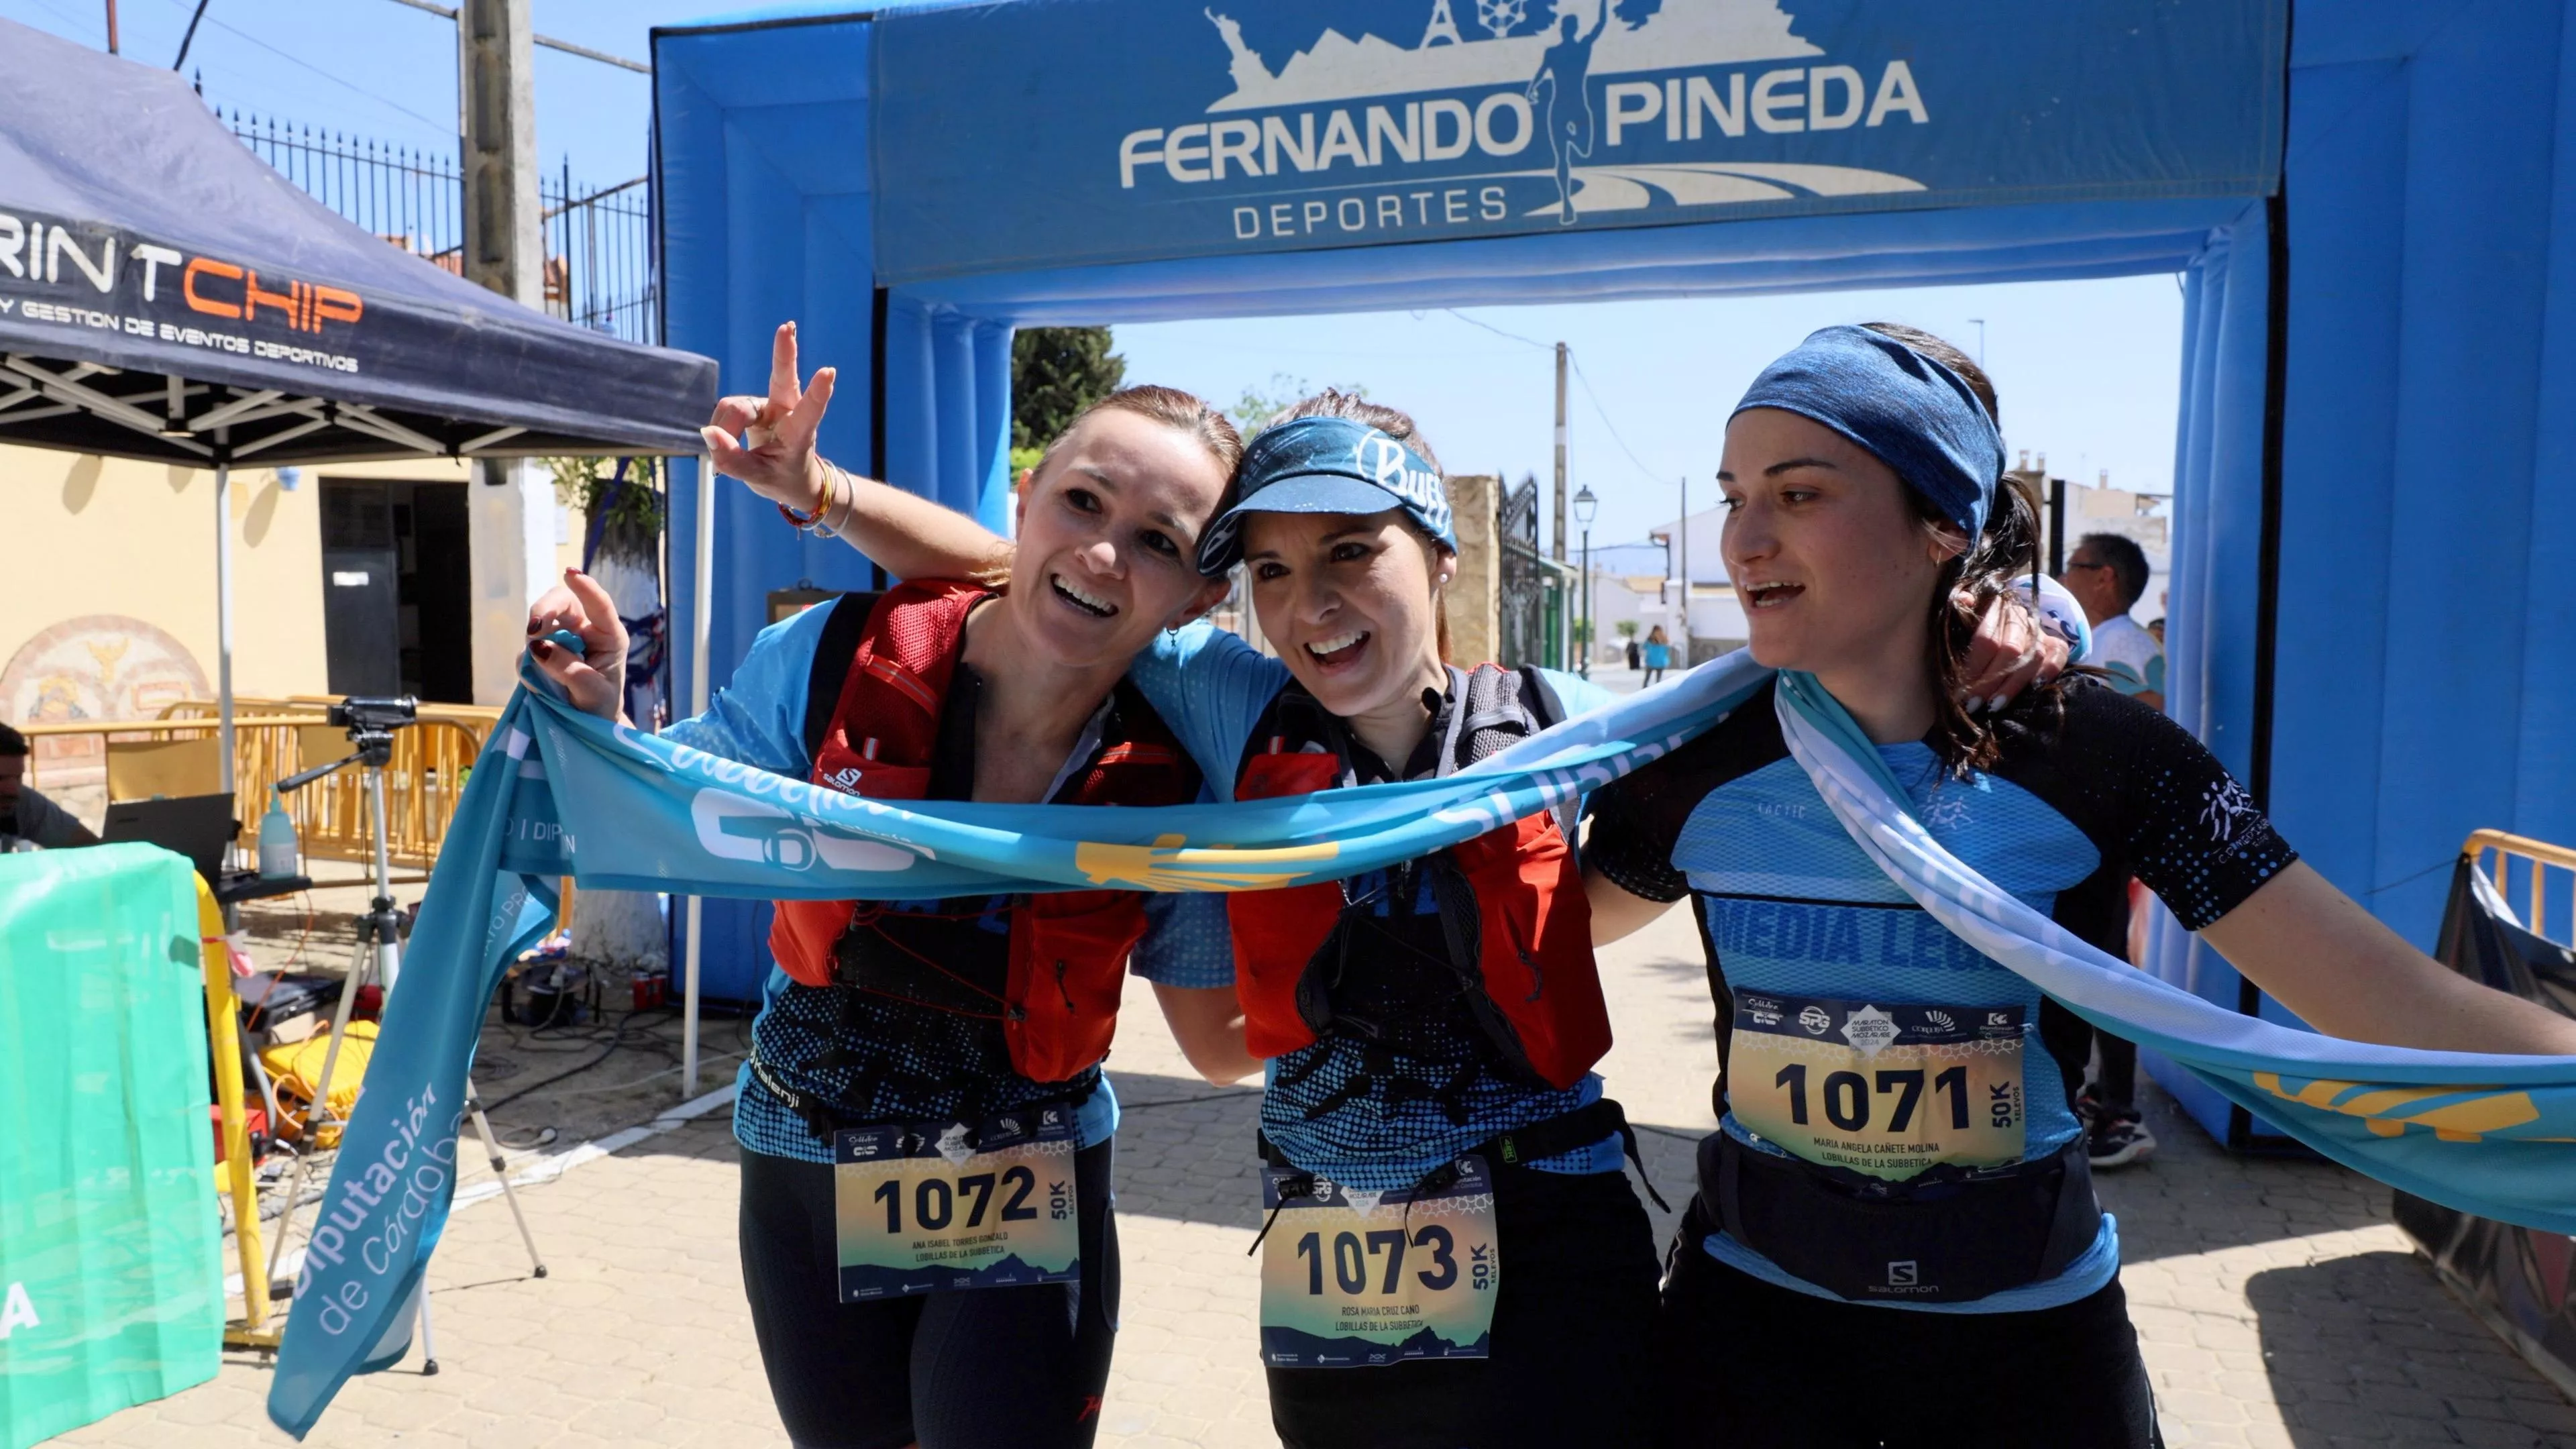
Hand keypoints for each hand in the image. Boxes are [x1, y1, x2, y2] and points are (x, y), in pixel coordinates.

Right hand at [526, 568, 627, 720]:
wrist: (587, 724)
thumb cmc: (600, 706)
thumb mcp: (592, 693)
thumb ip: (569, 670)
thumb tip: (539, 646)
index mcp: (609, 636)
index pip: (600, 605)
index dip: (586, 588)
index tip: (571, 574)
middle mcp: (586, 630)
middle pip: (563, 602)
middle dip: (545, 608)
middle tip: (533, 629)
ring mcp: (562, 637)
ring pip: (542, 619)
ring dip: (535, 634)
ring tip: (541, 669)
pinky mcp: (542, 649)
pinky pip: (528, 646)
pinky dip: (527, 659)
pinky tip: (539, 682)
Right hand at [701, 321, 836, 512]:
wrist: (789, 477)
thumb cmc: (783, 478)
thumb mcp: (759, 479)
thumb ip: (733, 461)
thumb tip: (708, 432)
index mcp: (800, 433)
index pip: (809, 412)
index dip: (818, 393)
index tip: (829, 371)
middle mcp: (786, 411)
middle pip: (782, 378)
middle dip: (784, 352)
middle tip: (787, 327)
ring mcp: (769, 405)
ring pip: (735, 407)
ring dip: (726, 430)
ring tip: (726, 455)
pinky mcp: (752, 405)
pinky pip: (725, 410)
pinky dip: (721, 428)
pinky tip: (726, 440)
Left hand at [1956, 587, 2067, 712]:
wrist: (2007, 623)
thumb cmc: (1979, 627)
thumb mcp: (1966, 617)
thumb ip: (1961, 610)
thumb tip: (1964, 600)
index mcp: (1996, 609)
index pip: (1986, 639)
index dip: (1974, 667)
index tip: (1962, 691)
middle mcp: (2020, 618)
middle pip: (2010, 650)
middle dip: (1991, 681)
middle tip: (1974, 704)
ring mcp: (2040, 631)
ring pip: (2033, 657)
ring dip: (2013, 685)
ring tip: (1995, 706)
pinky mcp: (2057, 643)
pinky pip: (2058, 656)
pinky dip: (2048, 673)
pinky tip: (2032, 690)